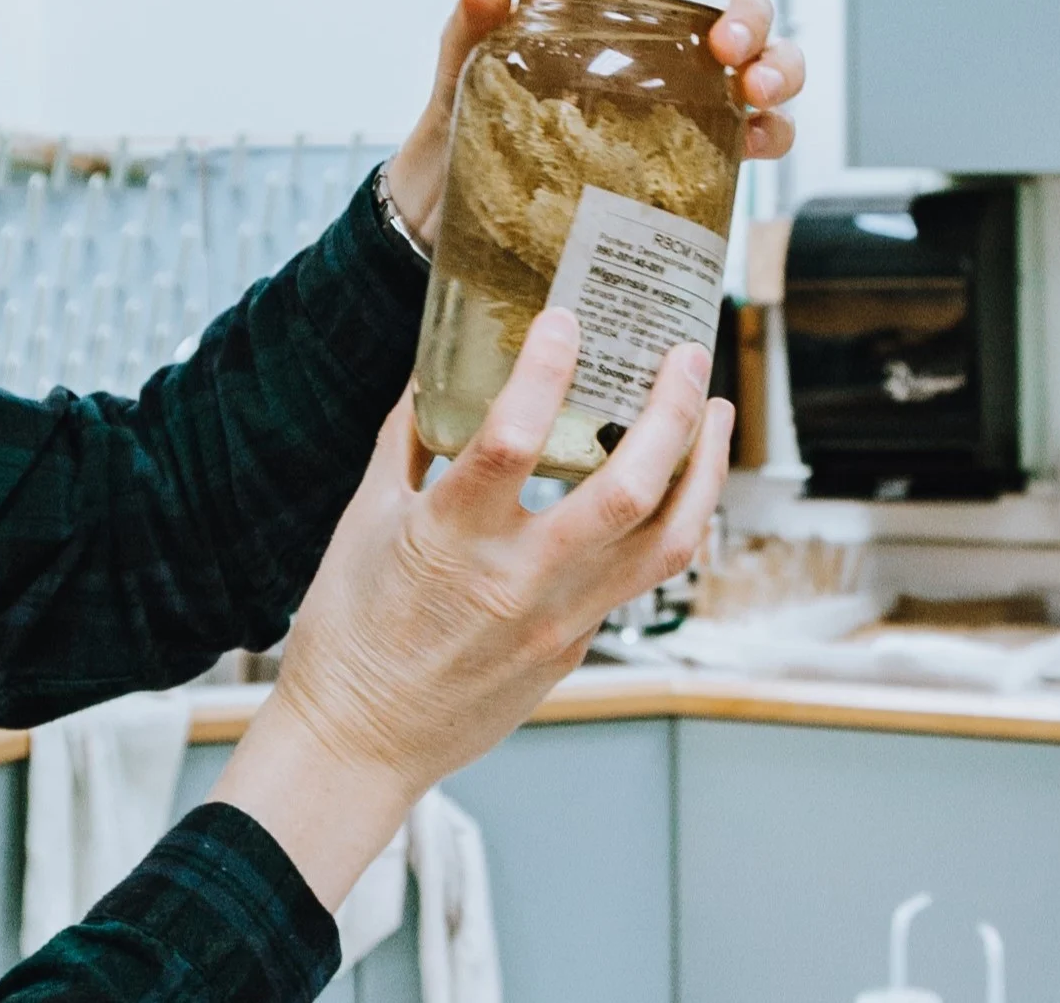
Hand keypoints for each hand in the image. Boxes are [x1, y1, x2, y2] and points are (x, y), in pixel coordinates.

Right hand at [206, 309, 731, 909]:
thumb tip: (434, 372)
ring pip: (668, 541)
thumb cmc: (347, 630)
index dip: (545, 370)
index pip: (510, 440)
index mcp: (448, 539)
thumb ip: (407, 442)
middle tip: (683, 354)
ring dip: (702, 468)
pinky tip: (675, 483)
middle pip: (628, 490)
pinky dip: (671, 521)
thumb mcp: (363, 520)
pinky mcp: (577, 648)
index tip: (565, 319)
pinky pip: (643, 577)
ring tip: (712, 412)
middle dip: (670, 412)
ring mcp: (559, 622)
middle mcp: (517, 581)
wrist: (360, 739)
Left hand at [384, 0, 802, 247]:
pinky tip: (755, 140)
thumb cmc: (471, 106)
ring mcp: (686, 90)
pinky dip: (771, 132)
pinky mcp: (693, 145)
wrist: (461, 193)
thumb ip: (476, 14)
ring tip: (757, 94)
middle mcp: (665, 35)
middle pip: (741, 4)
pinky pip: (756, 131)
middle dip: (753, 17)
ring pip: (765, 63)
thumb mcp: (467, 57)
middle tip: (728, 47)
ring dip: (780, 70)